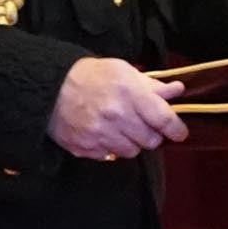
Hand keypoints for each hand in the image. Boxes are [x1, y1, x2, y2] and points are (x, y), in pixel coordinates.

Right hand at [51, 56, 188, 160]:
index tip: (179, 132)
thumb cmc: (90, 76)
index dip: (176, 129)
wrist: (49, 87)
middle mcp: (116, 116)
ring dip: (131, 142)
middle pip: (151, 140)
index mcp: (129, 93)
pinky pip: (109, 156)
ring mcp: (99, 134)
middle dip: (152, 134)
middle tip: (143, 125)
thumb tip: (177, 91)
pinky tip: (103, 133)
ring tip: (121, 128)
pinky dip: (110, 148)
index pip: (164, 119)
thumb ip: (152, 85)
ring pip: (132, 151)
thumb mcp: (123, 72)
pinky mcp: (85, 148)